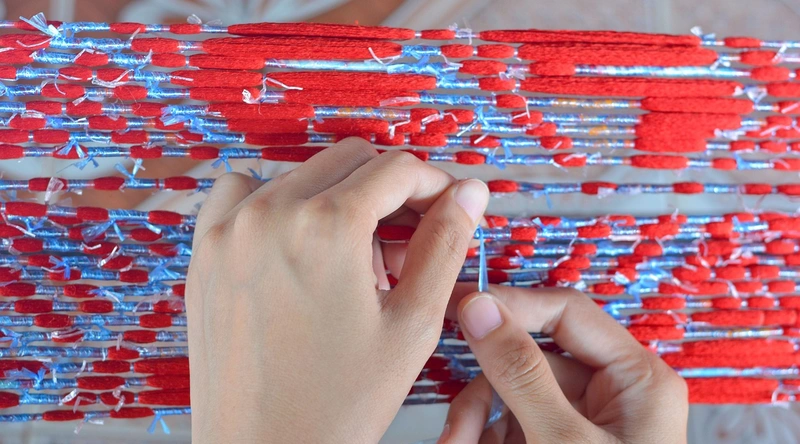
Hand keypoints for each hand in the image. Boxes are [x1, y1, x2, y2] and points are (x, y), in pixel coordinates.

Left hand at [186, 138, 488, 442]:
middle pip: (352, 160)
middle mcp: (272, 214)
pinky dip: (276, 198)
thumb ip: (445, 246)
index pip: (398, 169)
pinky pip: (241, 191)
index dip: (435, 184)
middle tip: (408, 236)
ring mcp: (230, 230)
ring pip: (302, 172)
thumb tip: (469, 194)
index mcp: (327, 228)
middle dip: (390, 189)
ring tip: (355, 252)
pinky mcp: (205, 251)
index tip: (447, 207)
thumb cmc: (336, 405)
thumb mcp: (411, 325)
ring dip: (338, 195)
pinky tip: (297, 239)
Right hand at [439, 285, 687, 442]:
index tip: (461, 309)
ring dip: (477, 422)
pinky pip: (511, 425)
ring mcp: (583, 422)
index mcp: (636, 378)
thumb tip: (479, 306)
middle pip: (531, 358)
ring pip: (512, 394)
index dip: (512, 305)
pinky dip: (485, 439)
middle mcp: (612, 393)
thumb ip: (520, 371)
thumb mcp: (561, 442)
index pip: (566, 312)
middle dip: (486, 390)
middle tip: (456, 422)